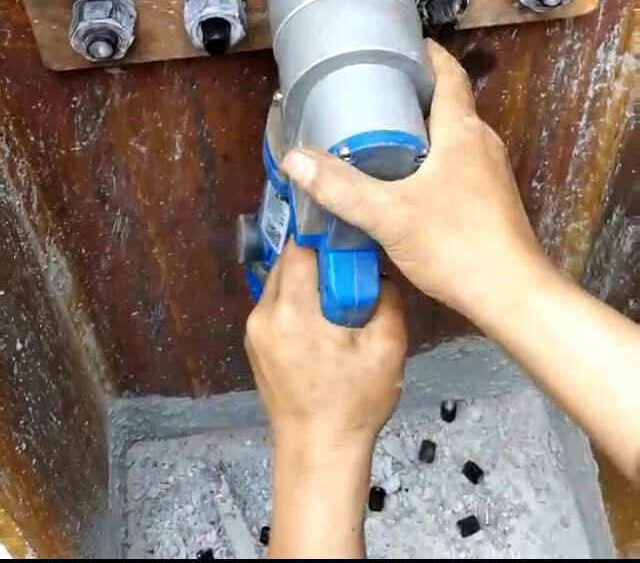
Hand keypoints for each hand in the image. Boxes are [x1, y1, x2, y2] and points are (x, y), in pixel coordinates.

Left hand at [245, 240, 406, 450]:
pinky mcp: (253, 344)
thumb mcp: (388, 347)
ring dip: (305, 280)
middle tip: (348, 272)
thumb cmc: (355, 402)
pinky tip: (319, 321)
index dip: (326, 240)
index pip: (301, 247)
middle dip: (318, 259)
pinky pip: (275, 304)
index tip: (350, 243)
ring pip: (279, 280)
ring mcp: (254, 330)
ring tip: (336, 298)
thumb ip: (386, 297)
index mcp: (294, 310)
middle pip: (287, 260)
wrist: (319, 450)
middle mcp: (265, 314)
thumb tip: (376, 272)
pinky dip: (295, 301)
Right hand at [282, 40, 542, 329]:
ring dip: (424, 126)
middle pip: (450, 102)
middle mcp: (482, 143)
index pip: (449, 74)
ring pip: (454, 134)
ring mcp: (491, 172)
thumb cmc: (456, 244)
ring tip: (381, 129)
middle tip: (374, 87)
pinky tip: (405, 177)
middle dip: (416, 91)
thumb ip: (340, 187)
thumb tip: (293, 158)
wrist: (512, 296)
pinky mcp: (492, 199)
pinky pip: (459, 161)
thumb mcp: (388, 214)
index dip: (427, 54)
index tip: (400, 44)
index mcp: (462, 131)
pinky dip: (433, 156)